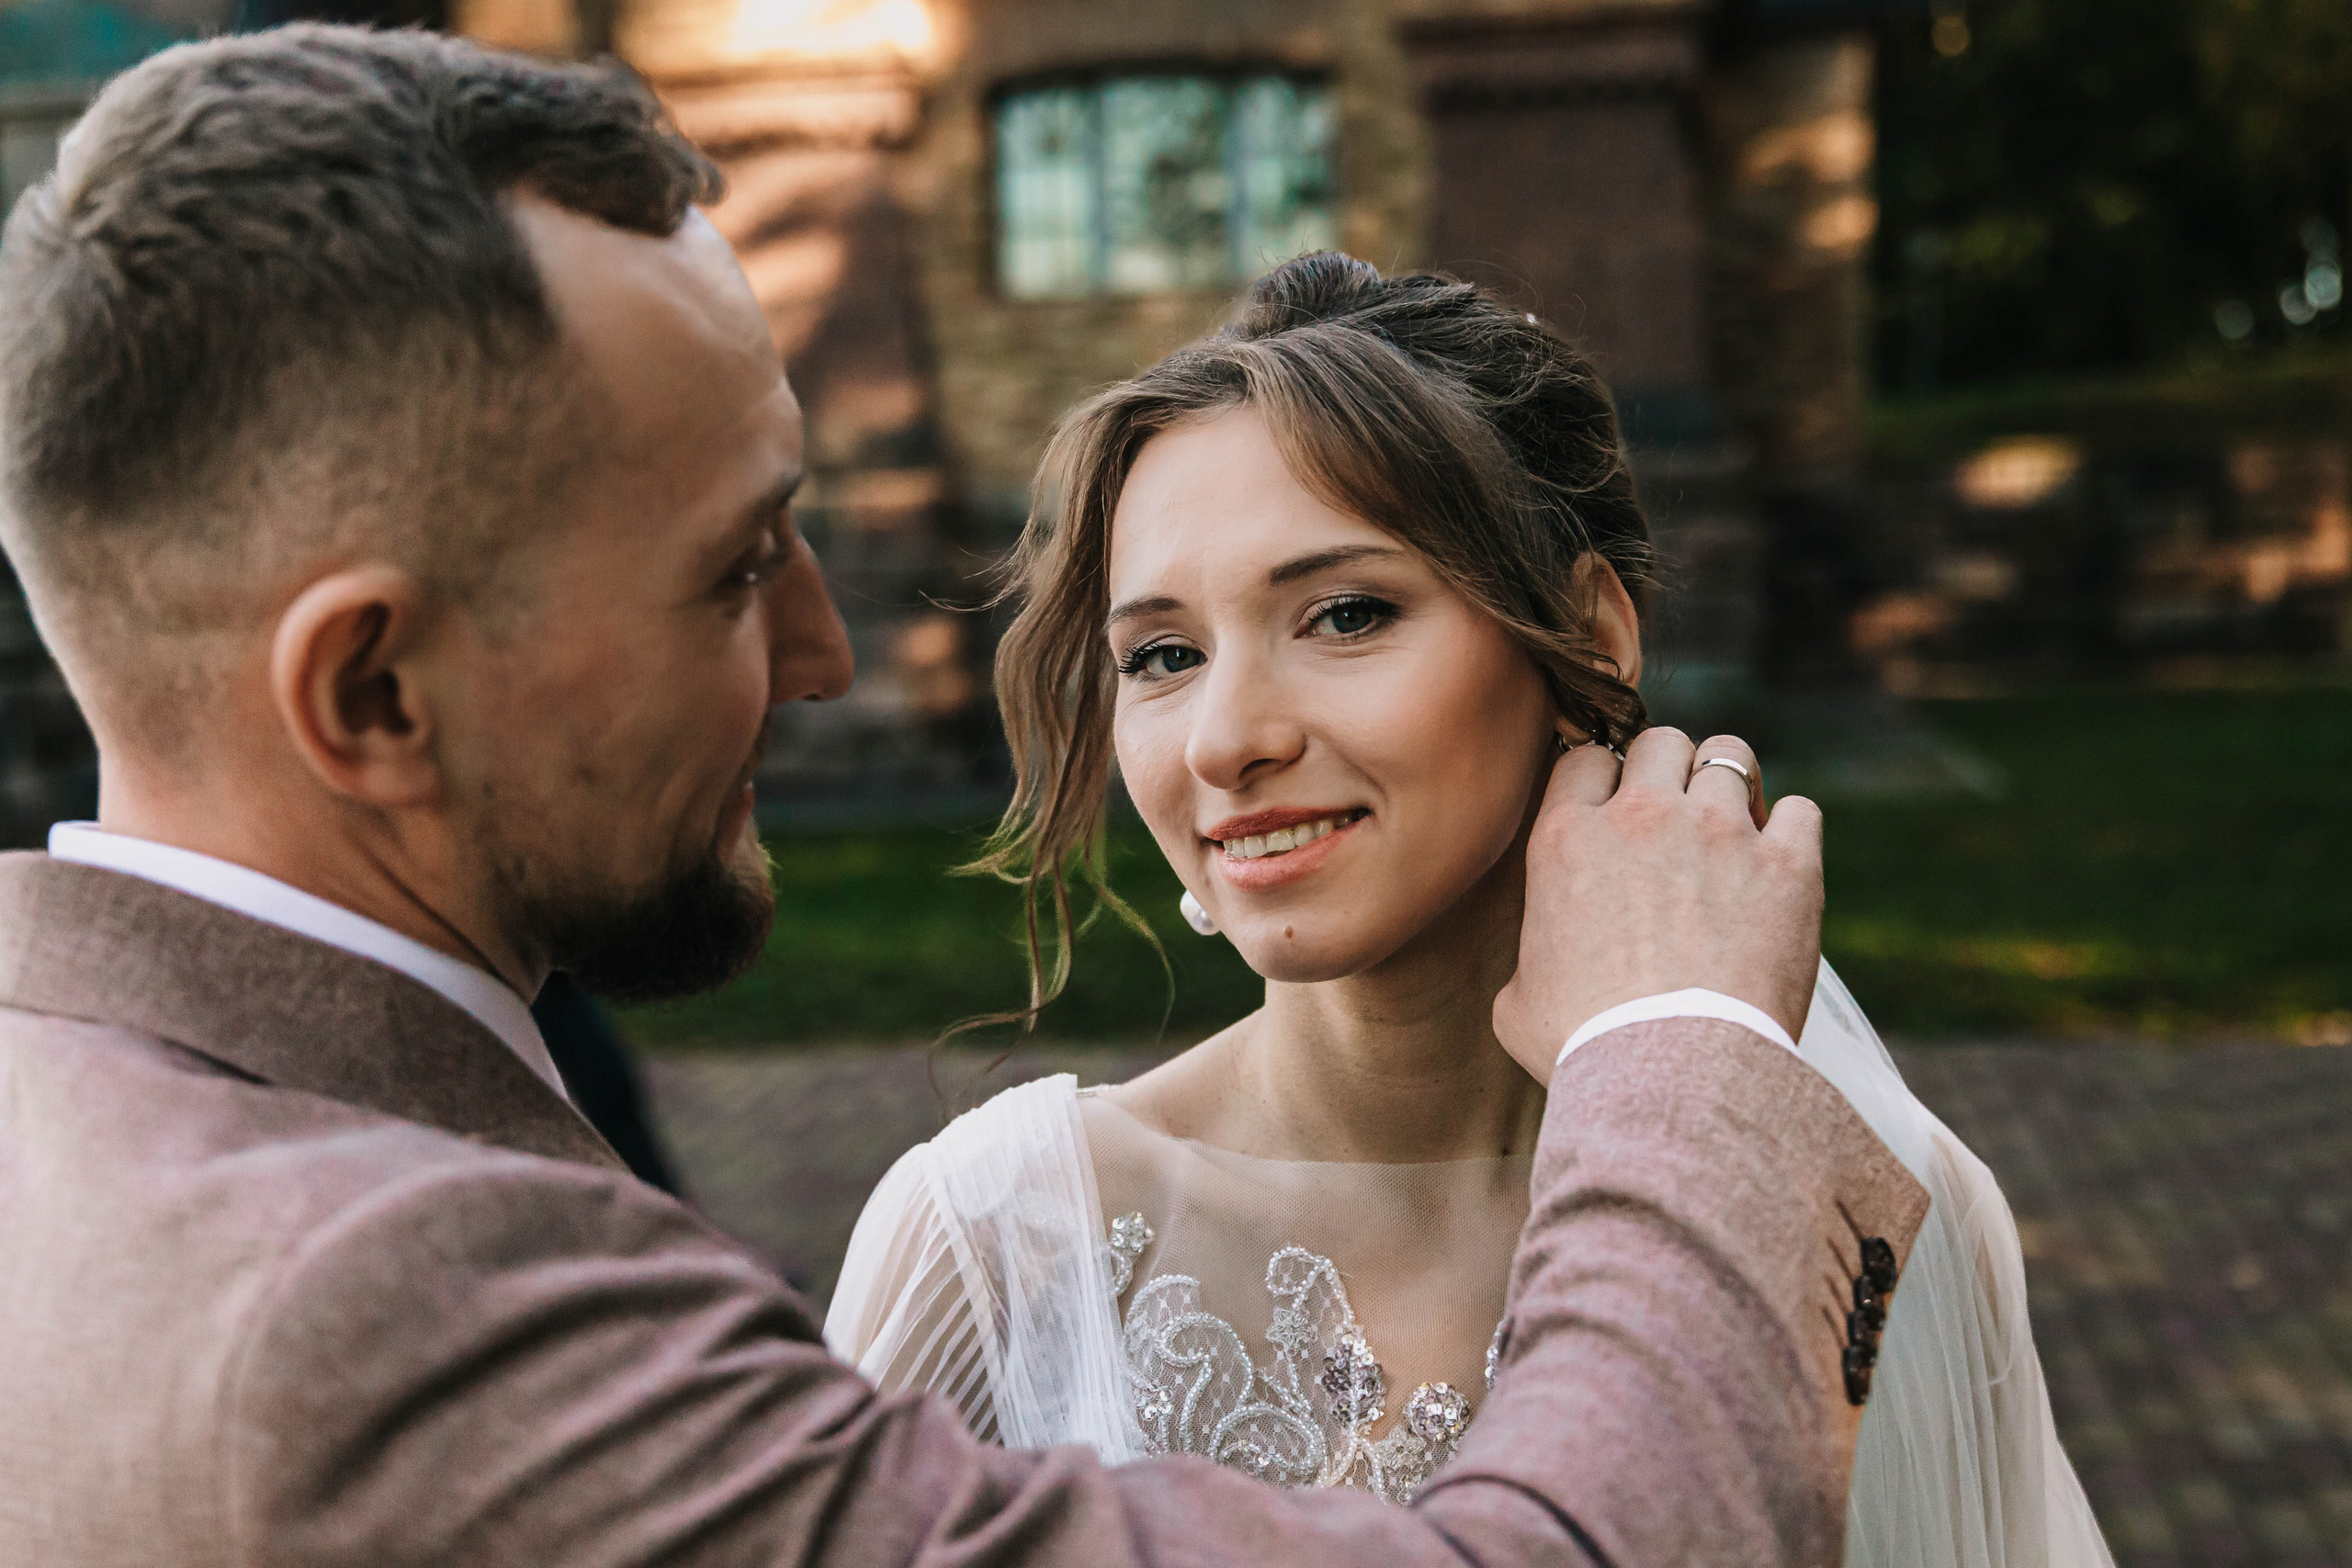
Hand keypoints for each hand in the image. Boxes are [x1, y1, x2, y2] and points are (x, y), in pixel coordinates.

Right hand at [1492, 728, 1823, 1079]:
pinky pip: (1800, 809)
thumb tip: (1541, 969)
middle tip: (1678, 821)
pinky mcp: (1787, 864)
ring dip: (1730, 787)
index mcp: (1567, 840)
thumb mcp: (1516, 1003)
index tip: (1616, 812)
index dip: (1603, 781)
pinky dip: (1791, 831)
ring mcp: (1719, 833)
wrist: (1669, 1075)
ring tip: (1733, 832)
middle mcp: (1641, 817)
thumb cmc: (1584, 1046)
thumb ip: (1531, 959)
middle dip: (1669, 772)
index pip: (1586, 759)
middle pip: (1661, 742)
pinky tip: (1782, 865)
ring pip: (1730, 755)